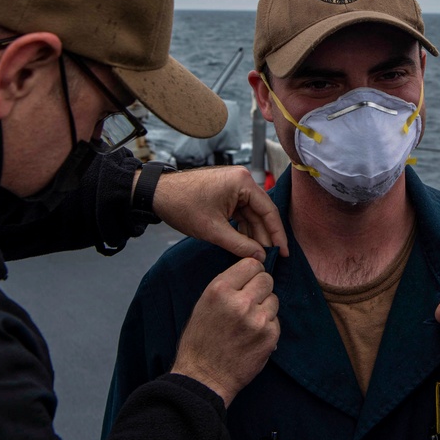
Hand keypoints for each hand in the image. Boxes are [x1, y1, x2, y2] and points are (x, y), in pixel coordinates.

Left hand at [144, 165, 288, 260]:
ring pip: (251, 214)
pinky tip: (244, 244)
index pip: (268, 211)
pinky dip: (242, 228)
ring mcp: (234, 186)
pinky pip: (240, 212)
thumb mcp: (213, 230)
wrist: (157, 194)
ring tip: (256, 255)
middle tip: (269, 258)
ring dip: (253, 234)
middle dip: (264, 236)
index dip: (277, 234)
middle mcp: (242, 180)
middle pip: (261, 212)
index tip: (283, 252)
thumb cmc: (183, 206)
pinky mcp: (225, 193)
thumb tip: (260, 257)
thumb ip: (240, 245)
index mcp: (243, 182)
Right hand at [170, 258, 279, 405]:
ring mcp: (257, 320)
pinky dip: (268, 327)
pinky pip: (276, 320)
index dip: (252, 272)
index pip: (252, 263)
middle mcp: (240, 302)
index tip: (249, 280)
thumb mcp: (204, 305)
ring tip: (249, 322)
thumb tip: (252, 272)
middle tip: (250, 301)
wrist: (204, 378)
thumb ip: (227, 286)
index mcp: (220, 290)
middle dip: (260, 288)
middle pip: (267, 279)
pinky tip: (253, 337)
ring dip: (265, 308)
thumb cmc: (200, 342)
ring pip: (274, 299)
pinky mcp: (269, 336)